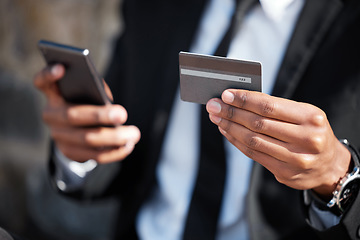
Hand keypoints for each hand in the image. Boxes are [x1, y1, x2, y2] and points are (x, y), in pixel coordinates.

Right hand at [34, 64, 140, 163]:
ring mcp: (59, 136)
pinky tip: (128, 146)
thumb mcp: (89, 92)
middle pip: (73, 116)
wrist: (79, 130)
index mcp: (54, 94)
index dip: (48, 75)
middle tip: (123, 114)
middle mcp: (51, 115)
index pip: (42, 82)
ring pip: (86, 139)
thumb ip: (95, 89)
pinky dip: (114, 152)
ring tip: (134, 134)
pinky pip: (94, 155)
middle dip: (100, 116)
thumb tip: (107, 102)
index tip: (61, 67)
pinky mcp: (70, 152)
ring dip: (113, 138)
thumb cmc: (88, 102)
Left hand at [206, 89, 350, 198]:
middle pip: (258, 123)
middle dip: (231, 113)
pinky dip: (237, 142)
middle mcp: (306, 139)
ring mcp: (295, 159)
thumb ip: (276, 107)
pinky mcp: (285, 173)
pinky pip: (254, 154)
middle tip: (214, 105)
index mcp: (311, 118)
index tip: (226, 94)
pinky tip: (227, 131)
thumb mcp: (304, 114)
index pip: (269, 106)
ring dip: (230, 127)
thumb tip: (240, 99)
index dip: (244, 100)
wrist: (329, 165)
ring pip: (253, 140)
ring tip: (217, 117)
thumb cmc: (311, 132)